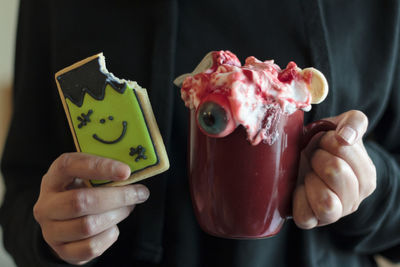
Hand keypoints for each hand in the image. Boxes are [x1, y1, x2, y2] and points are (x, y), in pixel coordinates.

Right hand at [33, 153, 149, 264]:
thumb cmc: (82, 191)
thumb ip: (106, 172)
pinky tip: (113, 226)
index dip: (99, 167)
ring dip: (117, 215)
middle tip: (139, 193)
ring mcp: (51, 231)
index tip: (126, 171)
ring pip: (88, 226)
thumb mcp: (87, 177)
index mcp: (53, 179)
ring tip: (128, 207)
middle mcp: (46, 205)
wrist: (64, 221)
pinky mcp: (63, 251)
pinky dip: (109, 235)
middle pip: (81, 201)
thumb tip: (132, 175)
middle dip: (117, 197)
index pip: (70, 166)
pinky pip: (91, 247)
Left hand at [293, 110, 375, 228]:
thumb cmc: (321, 145)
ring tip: (308, 173)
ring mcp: (333, 215)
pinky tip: (298, 187)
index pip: (348, 153)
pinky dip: (298, 199)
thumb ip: (354, 122)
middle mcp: (353, 201)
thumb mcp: (340, 126)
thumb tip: (346, 138)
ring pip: (327, 202)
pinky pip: (305, 216)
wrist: (297, 159)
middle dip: (319, 157)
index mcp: (366, 178)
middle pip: (337, 172)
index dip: (330, 142)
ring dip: (310, 179)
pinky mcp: (310, 221)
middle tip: (314, 157)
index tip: (324, 141)